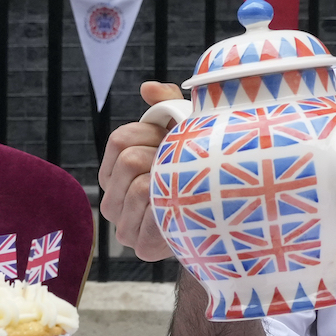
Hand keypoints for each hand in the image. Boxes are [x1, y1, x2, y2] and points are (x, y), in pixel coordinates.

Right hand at [98, 81, 182, 261]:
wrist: (223, 214)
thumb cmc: (199, 169)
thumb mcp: (184, 133)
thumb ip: (167, 106)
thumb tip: (148, 88)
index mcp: (115, 173)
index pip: (119, 139)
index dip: (150, 134)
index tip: (172, 141)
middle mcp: (111, 201)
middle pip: (129, 159)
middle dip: (161, 156)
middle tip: (184, 167)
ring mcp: (123, 227)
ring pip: (140, 185)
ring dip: (169, 182)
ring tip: (187, 187)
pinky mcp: (141, 246)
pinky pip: (151, 212)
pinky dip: (170, 205)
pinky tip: (186, 206)